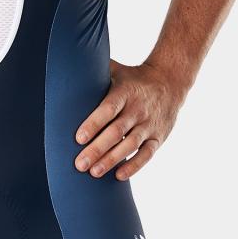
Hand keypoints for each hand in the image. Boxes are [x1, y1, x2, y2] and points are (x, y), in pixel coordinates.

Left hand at [72, 59, 185, 180]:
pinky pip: (147, 154)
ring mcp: (149, 124)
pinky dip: (134, 166)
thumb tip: (66, 62)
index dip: (94, 124)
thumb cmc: (134, 78)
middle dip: (97, 149)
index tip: (79, 138)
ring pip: (130, 145)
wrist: (171, 81)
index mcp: (125, 92)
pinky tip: (119, 176)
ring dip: (112, 160)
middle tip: (79, 164)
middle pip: (116, 132)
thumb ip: (95, 69)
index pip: (108, 109)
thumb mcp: (117, 70)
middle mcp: (137, 109)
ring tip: (94, 173)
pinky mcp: (158, 137)